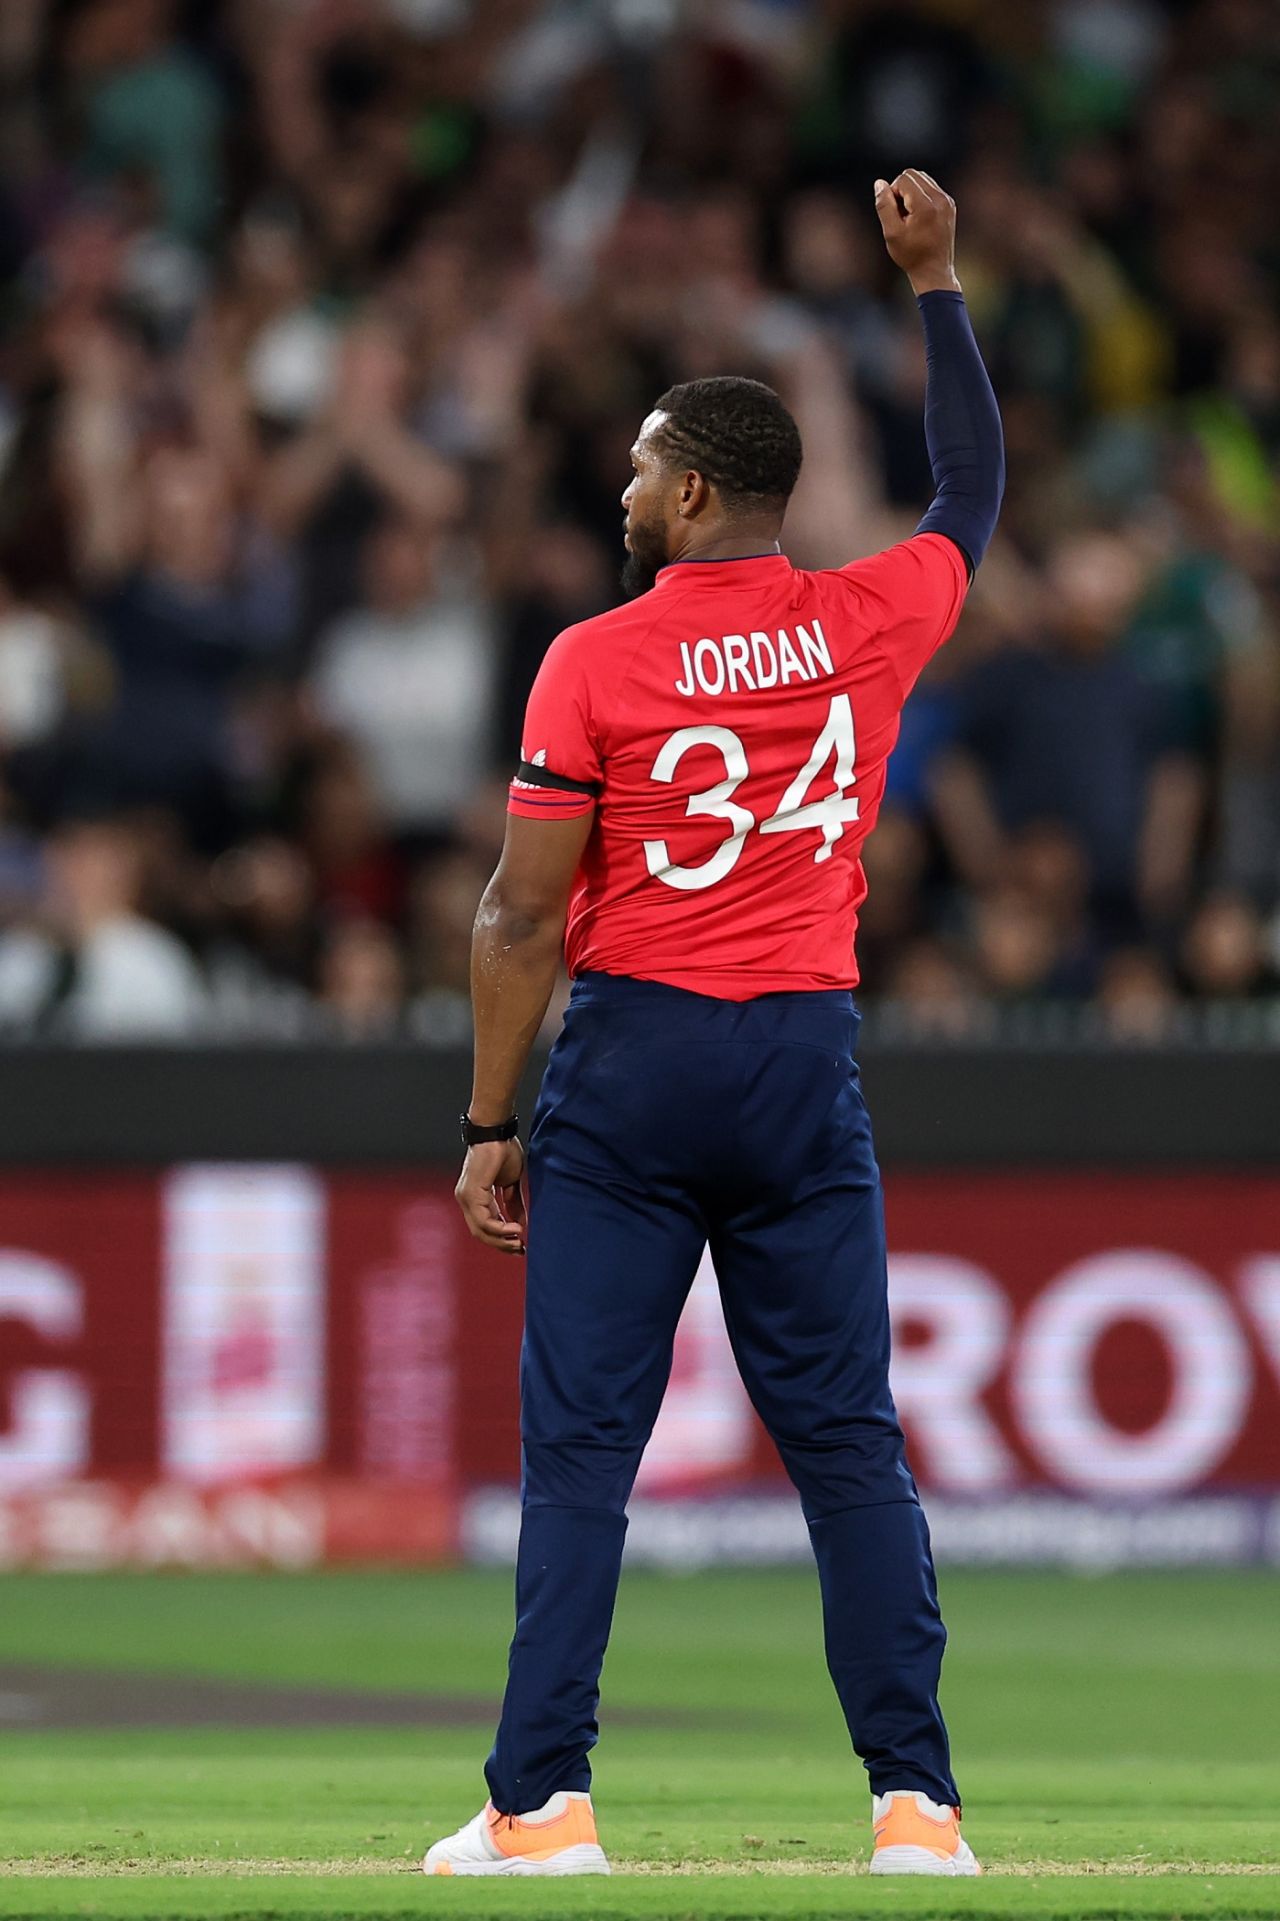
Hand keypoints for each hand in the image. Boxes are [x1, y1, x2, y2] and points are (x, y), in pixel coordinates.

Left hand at [455, 1138, 526, 1255]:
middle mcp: (466, 1200)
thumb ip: (513, 1203)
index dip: (501, 1239)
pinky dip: (500, 1228)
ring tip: (519, 1242)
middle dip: (501, 1245)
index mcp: (474, 1198)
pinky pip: (484, 1219)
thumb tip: (520, 1224)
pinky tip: (516, 1229)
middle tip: (520, 1250)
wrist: (496, 1132)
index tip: (519, 1246)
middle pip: (480, 1233)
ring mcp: (466, 1197)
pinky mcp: (472, 1193)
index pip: (484, 1226)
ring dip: (501, 1240)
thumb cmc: (503, 1151)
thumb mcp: (511, 1183)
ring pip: (481, 1230)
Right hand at [874, 170, 960, 296]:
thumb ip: (884, 206)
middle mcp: (940, 199)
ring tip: (910, 216)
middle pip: (914, 174)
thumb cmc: (911, 255)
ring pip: (923, 179)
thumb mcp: (891, 233)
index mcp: (926, 205)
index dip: (892, 193)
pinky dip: (921, 197)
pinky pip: (931, 188)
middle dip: (902, 189)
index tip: (894, 214)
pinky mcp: (950, 205)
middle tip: (900, 214)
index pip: (904, 178)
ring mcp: (947, 201)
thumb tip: (880, 183)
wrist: (934, 271)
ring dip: (911, 193)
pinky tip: (919, 218)